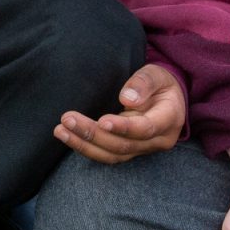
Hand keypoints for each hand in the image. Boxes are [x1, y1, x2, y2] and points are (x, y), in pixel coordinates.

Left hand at [52, 63, 185, 162]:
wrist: (166, 98)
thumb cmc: (160, 83)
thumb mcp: (157, 74)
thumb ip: (144, 83)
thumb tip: (127, 99)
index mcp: (168, 120)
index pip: (146, 129)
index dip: (124, 128)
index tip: (102, 121)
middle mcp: (157, 140)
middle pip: (124, 145)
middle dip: (94, 134)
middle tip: (68, 119)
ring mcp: (142, 149)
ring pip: (113, 155)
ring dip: (85, 144)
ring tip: (61, 131)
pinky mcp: (129, 151)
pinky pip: (107, 155)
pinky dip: (86, 148)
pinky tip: (68, 137)